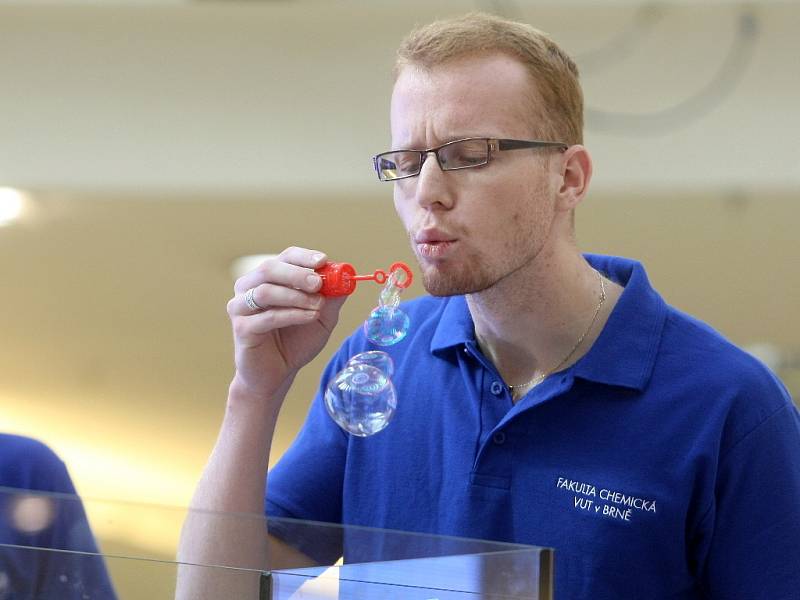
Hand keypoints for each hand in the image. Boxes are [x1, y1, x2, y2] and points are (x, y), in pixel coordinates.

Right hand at [227, 247, 346, 403]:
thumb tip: (347, 278)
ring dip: (296, 296)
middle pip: (269, 269)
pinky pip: (267, 317)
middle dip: (297, 274)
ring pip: (265, 291)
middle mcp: (250, 288)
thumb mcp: (321, 317)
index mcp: (269, 279)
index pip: (284, 258)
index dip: (303, 257)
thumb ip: (331, 298)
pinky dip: (292, 315)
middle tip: (319, 282)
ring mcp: (241, 307)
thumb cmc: (296, 342)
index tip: (322, 260)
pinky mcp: (241, 328)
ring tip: (318, 306)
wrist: (277, 374)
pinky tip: (309, 317)